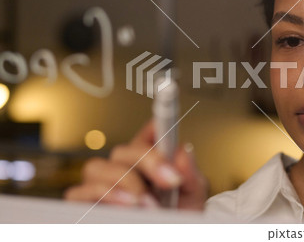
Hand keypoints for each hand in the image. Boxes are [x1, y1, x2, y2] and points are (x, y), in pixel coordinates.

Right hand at [64, 120, 207, 209]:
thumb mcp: (192, 196)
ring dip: (125, 183)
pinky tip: (126, 207)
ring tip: (148, 204)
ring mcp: (103, 186)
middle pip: (123, 150)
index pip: (148, 133)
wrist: (169, 238)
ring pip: (97, 167)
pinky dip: (102, 196)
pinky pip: (78, 192)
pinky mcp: (86, 204)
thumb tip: (183, 151)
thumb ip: (190, 175)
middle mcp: (125, 169)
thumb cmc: (178, 216)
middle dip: (148, 162)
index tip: (167, 108)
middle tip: (169, 181)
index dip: (156, 118)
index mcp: (150, 162)